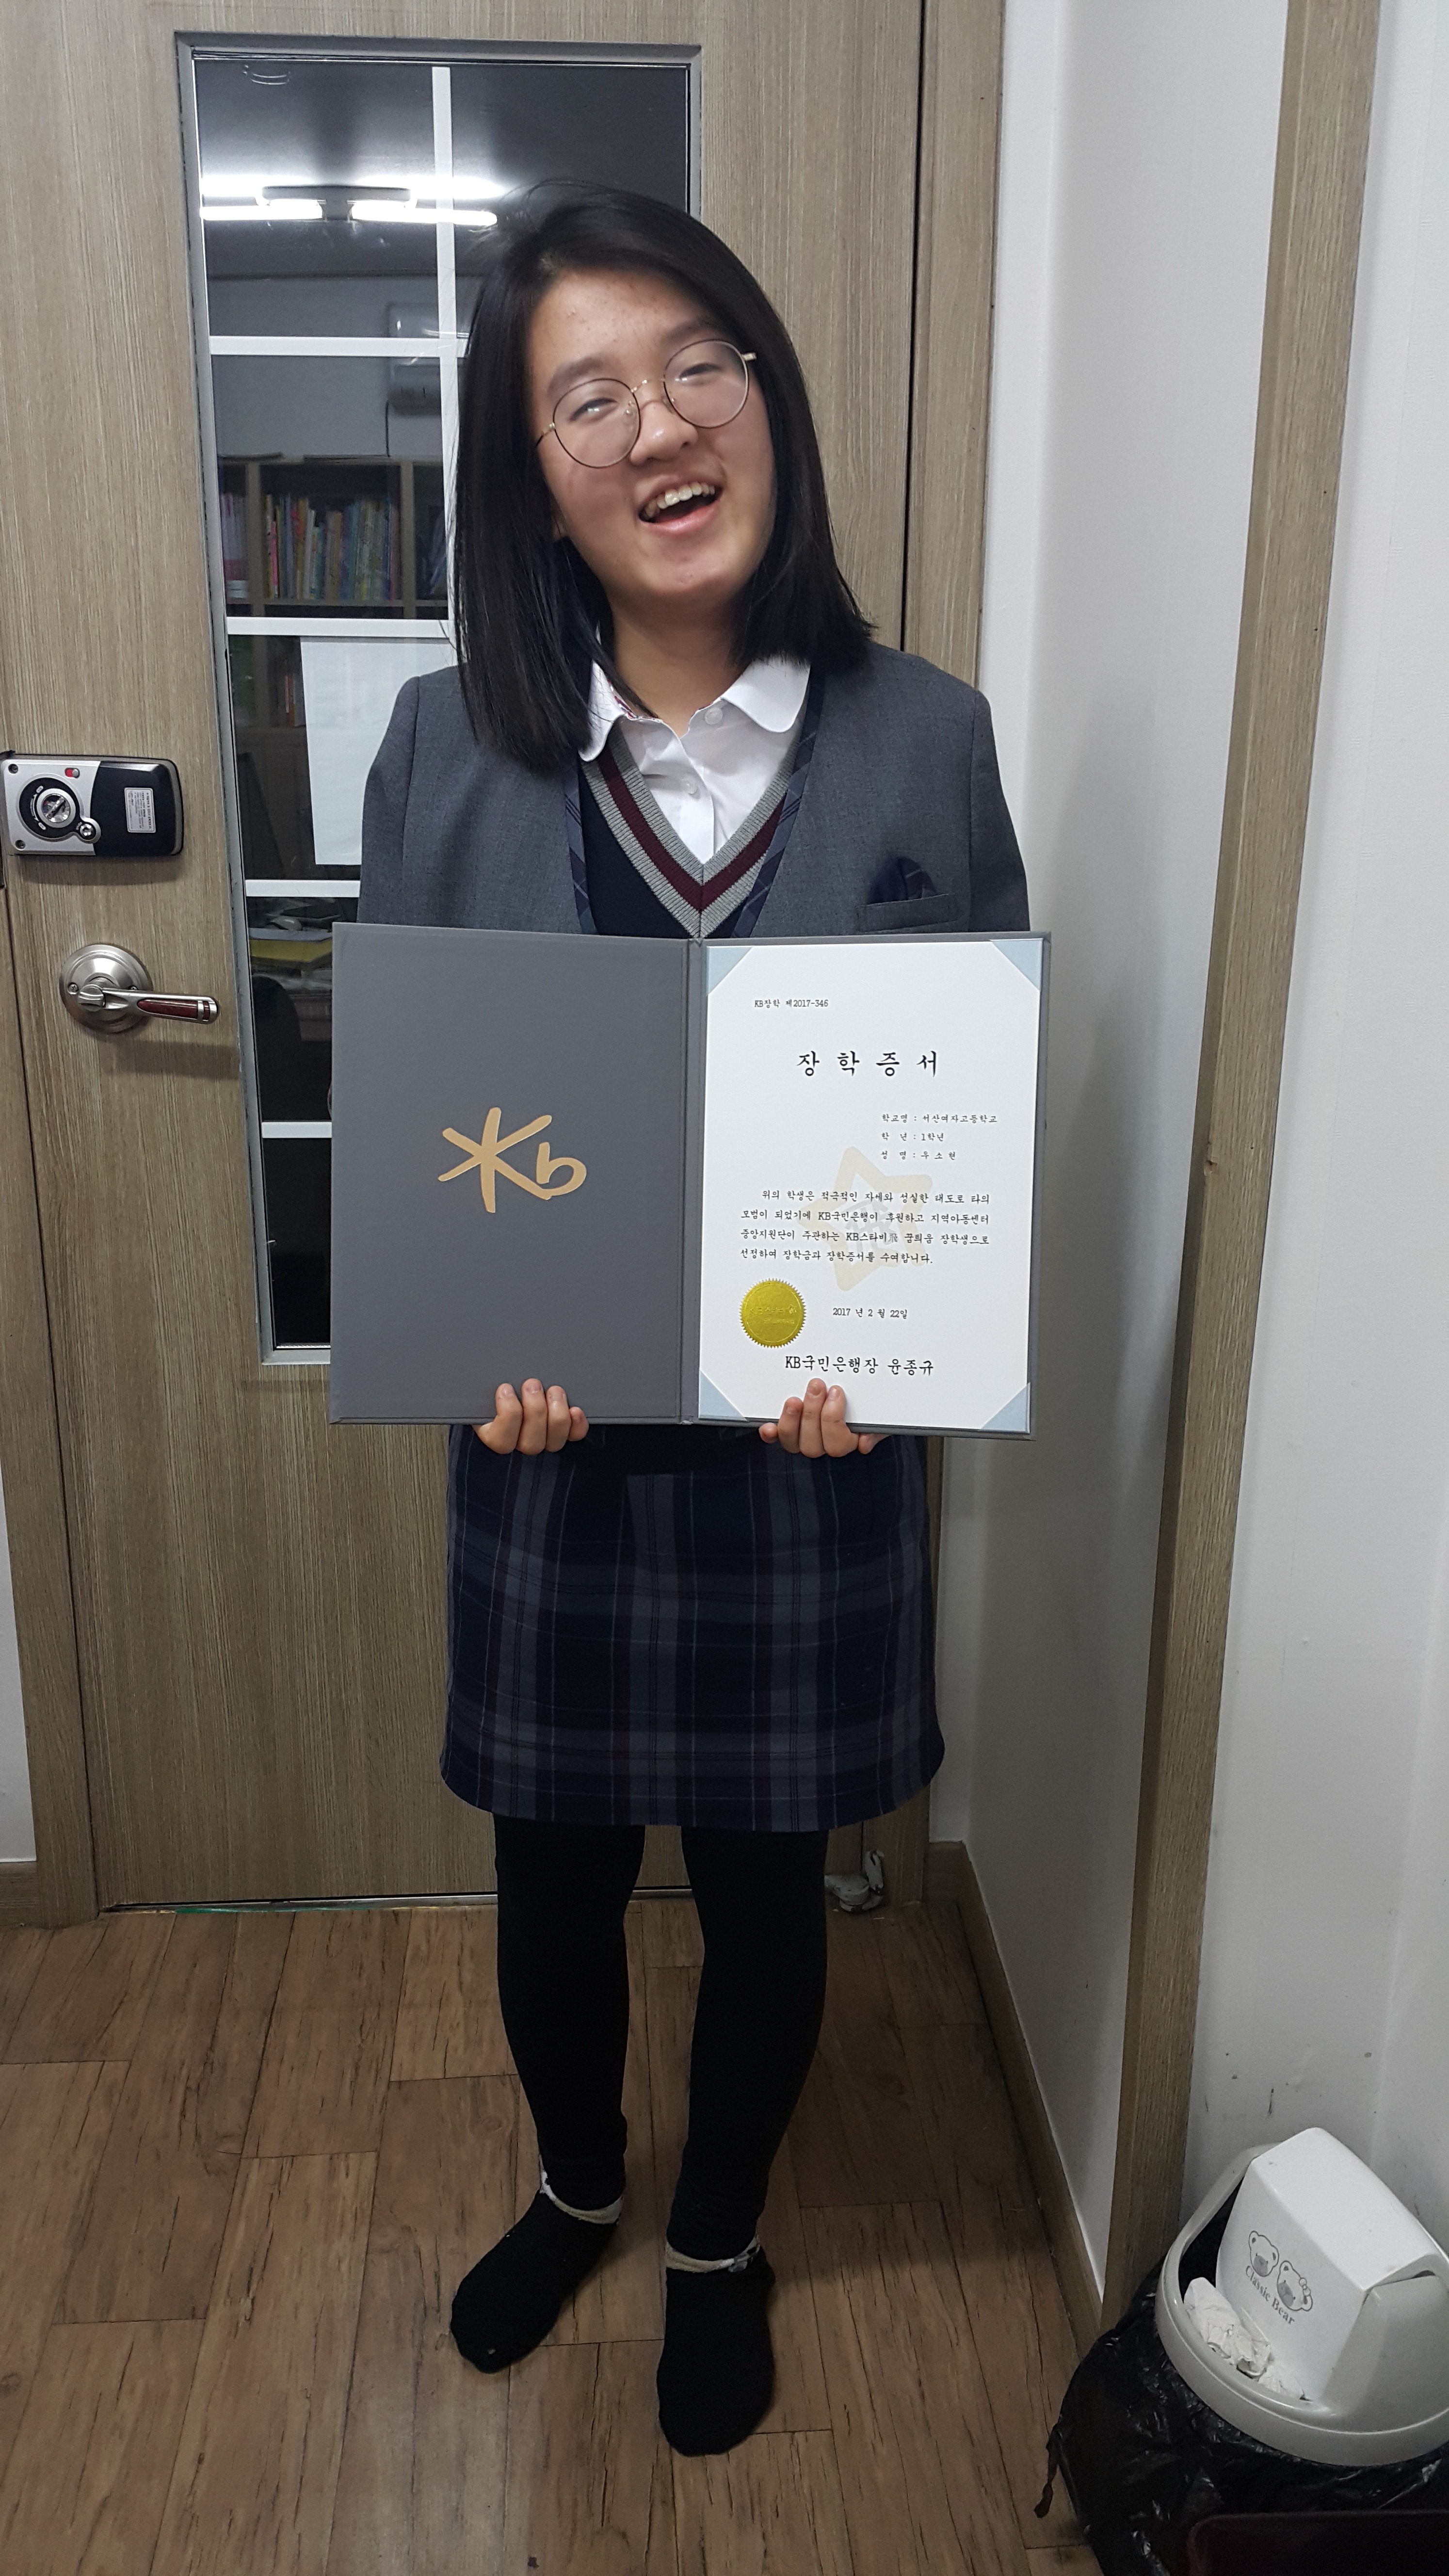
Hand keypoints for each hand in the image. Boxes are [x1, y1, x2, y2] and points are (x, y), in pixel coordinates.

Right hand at [474, 1380, 588, 1454]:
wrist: (514, 1379)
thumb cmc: (498, 1383)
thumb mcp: (485, 1384)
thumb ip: (486, 1386)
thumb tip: (493, 1380)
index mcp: (493, 1433)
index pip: (500, 1440)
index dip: (507, 1414)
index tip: (506, 1388)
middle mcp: (519, 1442)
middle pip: (530, 1444)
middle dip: (535, 1410)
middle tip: (532, 1384)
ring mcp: (543, 1439)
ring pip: (553, 1442)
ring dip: (556, 1414)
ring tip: (554, 1391)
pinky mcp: (563, 1432)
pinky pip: (574, 1436)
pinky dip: (577, 1425)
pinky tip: (575, 1410)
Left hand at [759, 1377, 885, 1456]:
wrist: (860, 1394)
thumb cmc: (868, 1404)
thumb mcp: (880, 1412)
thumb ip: (878, 1427)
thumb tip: (865, 1442)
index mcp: (847, 1440)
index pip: (838, 1444)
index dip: (833, 1419)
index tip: (836, 1392)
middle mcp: (824, 1444)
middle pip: (813, 1445)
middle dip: (813, 1413)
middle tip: (817, 1386)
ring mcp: (804, 1438)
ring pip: (793, 1443)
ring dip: (791, 1421)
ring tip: (794, 1399)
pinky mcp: (788, 1429)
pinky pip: (777, 1438)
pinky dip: (771, 1433)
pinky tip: (768, 1426)